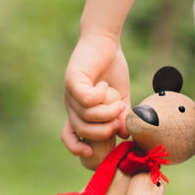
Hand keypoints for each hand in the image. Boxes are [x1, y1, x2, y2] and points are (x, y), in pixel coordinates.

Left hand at [61, 35, 129, 156]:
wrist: (105, 41)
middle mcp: (71, 104)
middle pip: (82, 130)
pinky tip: (105, 86)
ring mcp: (69, 93)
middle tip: (119, 118)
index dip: (76, 148)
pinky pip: (86, 99)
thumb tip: (126, 135)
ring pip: (86, 116)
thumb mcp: (120, 98)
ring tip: (119, 101)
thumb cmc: (112, 69)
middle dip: (104, 130)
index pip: (68, 136)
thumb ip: (121, 117)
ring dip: (107, 113)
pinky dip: (100, 96)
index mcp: (79, 111)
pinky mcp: (72, 79)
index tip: (91, 153)